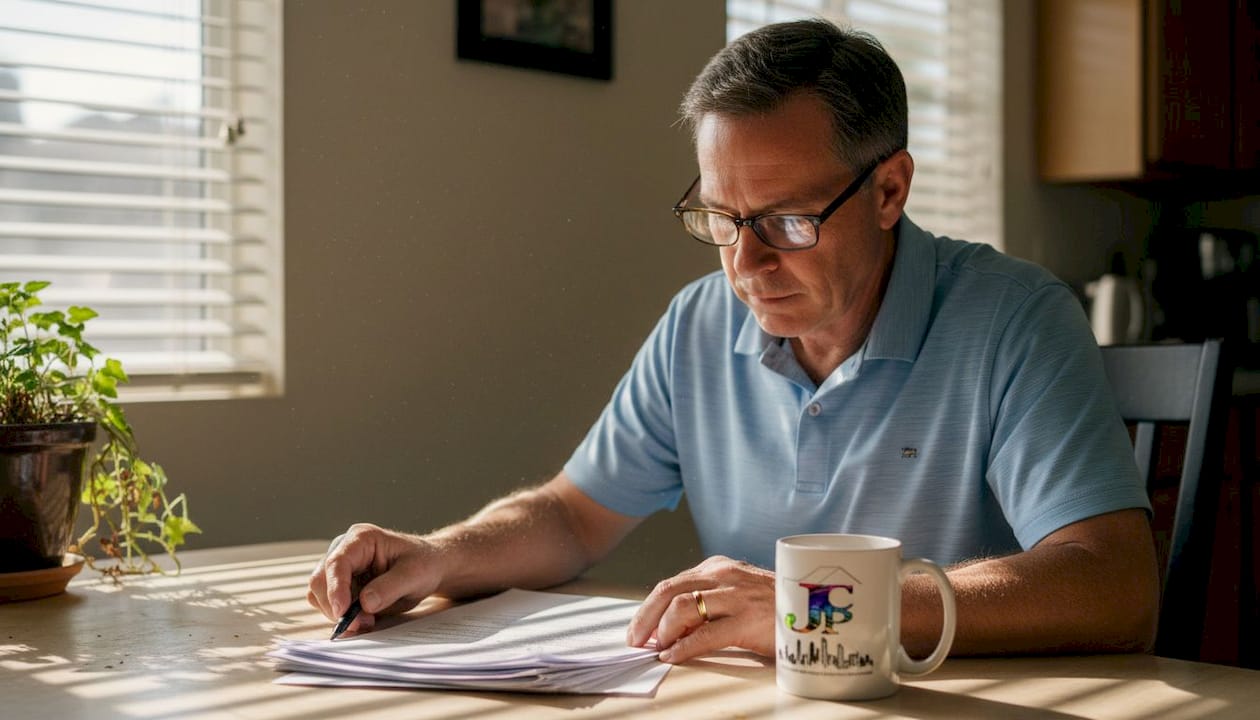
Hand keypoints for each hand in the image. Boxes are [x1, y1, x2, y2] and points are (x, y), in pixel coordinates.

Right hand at [306, 523, 442, 635]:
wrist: (430, 568)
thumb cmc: (424, 564)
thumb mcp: (415, 574)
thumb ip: (390, 587)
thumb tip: (364, 603)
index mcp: (361, 539)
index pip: (337, 563)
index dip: (335, 589)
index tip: (342, 612)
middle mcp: (345, 551)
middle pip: (320, 581)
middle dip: (336, 606)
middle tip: (361, 623)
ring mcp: (341, 569)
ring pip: (320, 595)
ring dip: (339, 614)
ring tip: (369, 620)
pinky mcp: (342, 586)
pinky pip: (330, 605)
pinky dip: (342, 616)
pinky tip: (365, 619)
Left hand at [626, 555, 775, 663]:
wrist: (816, 610)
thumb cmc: (774, 607)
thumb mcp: (736, 594)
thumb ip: (707, 602)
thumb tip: (671, 626)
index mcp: (718, 567)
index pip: (671, 584)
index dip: (648, 608)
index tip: (638, 628)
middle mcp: (723, 575)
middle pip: (668, 592)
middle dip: (645, 618)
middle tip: (635, 640)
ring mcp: (736, 595)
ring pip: (681, 608)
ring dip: (663, 632)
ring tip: (661, 648)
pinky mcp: (747, 619)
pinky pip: (704, 634)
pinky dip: (682, 647)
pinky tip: (674, 656)